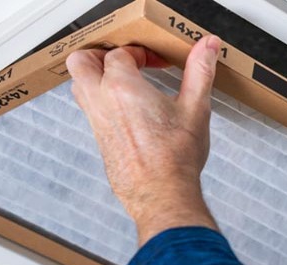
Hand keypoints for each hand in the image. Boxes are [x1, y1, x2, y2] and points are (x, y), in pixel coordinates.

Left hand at [66, 36, 221, 244]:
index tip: (156, 61)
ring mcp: (97, 124)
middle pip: (81, 62)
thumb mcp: (196, 108)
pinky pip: (90, 112)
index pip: (119, 53)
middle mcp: (102, 102)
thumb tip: (207, 46)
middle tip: (123, 60)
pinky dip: (101, 101)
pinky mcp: (100, 142)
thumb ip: (200, 71)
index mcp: (122, 88)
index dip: (139, 52)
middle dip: (99, 55)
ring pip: (79, 87)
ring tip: (124, 82)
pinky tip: (128, 111)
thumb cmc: (175, 158)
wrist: (163, 195)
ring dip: (96, 77)